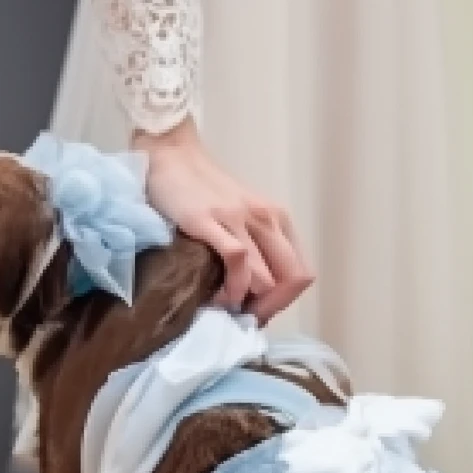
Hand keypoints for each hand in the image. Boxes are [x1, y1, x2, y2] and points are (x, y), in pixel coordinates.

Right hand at [132, 117, 312, 323]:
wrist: (170, 156)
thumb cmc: (202, 191)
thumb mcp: (241, 218)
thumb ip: (254, 249)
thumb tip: (254, 295)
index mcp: (277, 219)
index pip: (302, 273)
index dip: (283, 300)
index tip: (258, 311)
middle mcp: (266, 218)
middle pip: (292, 280)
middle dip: (270, 307)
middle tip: (243, 316)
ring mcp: (239, 219)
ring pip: (267, 278)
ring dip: (248, 303)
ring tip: (226, 307)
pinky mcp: (211, 221)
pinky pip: (237, 262)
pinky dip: (231, 288)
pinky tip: (217, 296)